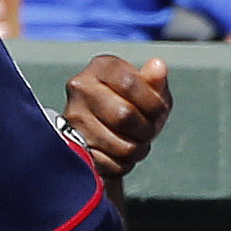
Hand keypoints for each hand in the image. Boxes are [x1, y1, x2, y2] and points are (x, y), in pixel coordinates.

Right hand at [62, 56, 171, 183]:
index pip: (129, 83)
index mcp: (102, 67)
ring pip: (120, 144)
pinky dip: (122, 164)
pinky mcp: (72, 147)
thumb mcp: (148, 92)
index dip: (152, 104)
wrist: (103, 136)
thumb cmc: (129, 108)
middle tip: (147, 131)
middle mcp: (81, 88)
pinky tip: (119, 154)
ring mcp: (74, 118)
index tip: (158, 112)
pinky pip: (110, 164)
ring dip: (137, 150)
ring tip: (135, 143)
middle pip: (124, 115)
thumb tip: (158, 66)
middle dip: (145, 130)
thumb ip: (155, 80)